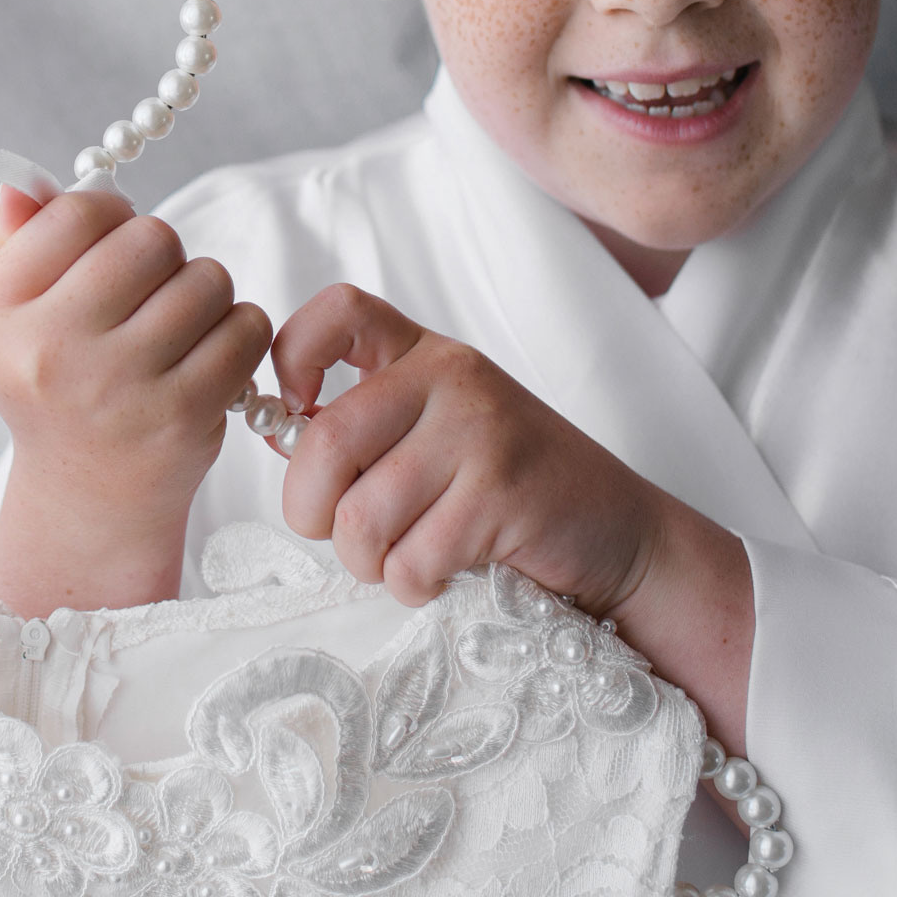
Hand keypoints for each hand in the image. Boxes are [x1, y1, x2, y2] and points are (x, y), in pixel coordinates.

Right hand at [0, 186, 270, 614]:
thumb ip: (14, 245)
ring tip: (178, 328)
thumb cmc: (55, 385)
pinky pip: (244, 328)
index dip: (110, 215)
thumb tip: (21, 188)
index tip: (114, 242)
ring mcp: (118, 388)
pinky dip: (238, 332)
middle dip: (163, 254)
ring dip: (204, 293)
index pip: (76, 214)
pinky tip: (209, 355)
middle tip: (151, 290)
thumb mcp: (11, 321)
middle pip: (151, 238)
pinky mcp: (182, 417)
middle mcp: (48, 354)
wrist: (87, 498)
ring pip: (206, 280)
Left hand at [267, 284, 753, 750]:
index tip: (295, 411)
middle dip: (310, 510)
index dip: (292, 356)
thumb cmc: (515, 492)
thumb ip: (366, 430)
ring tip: (404, 560)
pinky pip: (409, 560)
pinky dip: (413, 586)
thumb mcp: (441, 434)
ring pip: (360, 515)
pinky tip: (446, 576)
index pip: (339, 310)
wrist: (621, 536)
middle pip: (324, 441)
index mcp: (427, 355)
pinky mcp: (500, 496)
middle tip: (339, 534)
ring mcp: (479, 433)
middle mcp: (452, 379)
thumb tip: (275, 437)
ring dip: (366, 562)